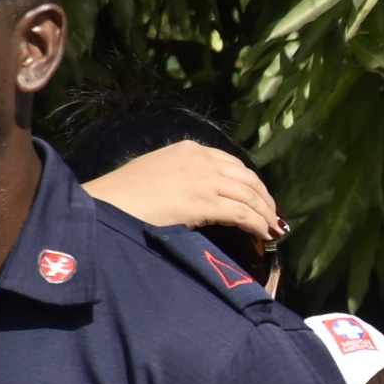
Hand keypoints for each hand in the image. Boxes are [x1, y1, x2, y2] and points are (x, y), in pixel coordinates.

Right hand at [81, 141, 285, 243]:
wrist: (109, 203)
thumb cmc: (125, 195)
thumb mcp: (158, 174)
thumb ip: (183, 179)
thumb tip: (200, 199)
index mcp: (188, 149)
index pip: (232, 163)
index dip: (250, 182)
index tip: (259, 197)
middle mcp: (201, 159)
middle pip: (247, 177)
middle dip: (264, 198)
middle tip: (273, 215)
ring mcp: (205, 178)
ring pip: (249, 195)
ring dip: (265, 213)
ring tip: (273, 228)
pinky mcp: (205, 201)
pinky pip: (243, 213)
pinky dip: (258, 223)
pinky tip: (265, 234)